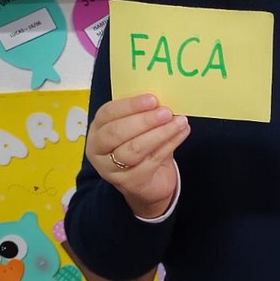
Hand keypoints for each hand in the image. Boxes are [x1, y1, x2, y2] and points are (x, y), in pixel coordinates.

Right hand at [85, 94, 189, 219]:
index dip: (130, 105)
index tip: (152, 99)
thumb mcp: (138, 127)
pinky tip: (181, 133)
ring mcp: (112, 169)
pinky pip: (152, 160)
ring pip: (135, 148)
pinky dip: (169, 144)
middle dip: (144, 120)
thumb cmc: (141, 148)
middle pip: (117, 132)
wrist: (148, 182)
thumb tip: (164, 98)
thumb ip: (145, 113)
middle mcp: (99, 150)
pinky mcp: (130, 182)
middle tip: (166, 112)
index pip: (109, 113)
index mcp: (98, 129)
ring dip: (160, 133)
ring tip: (179, 122)